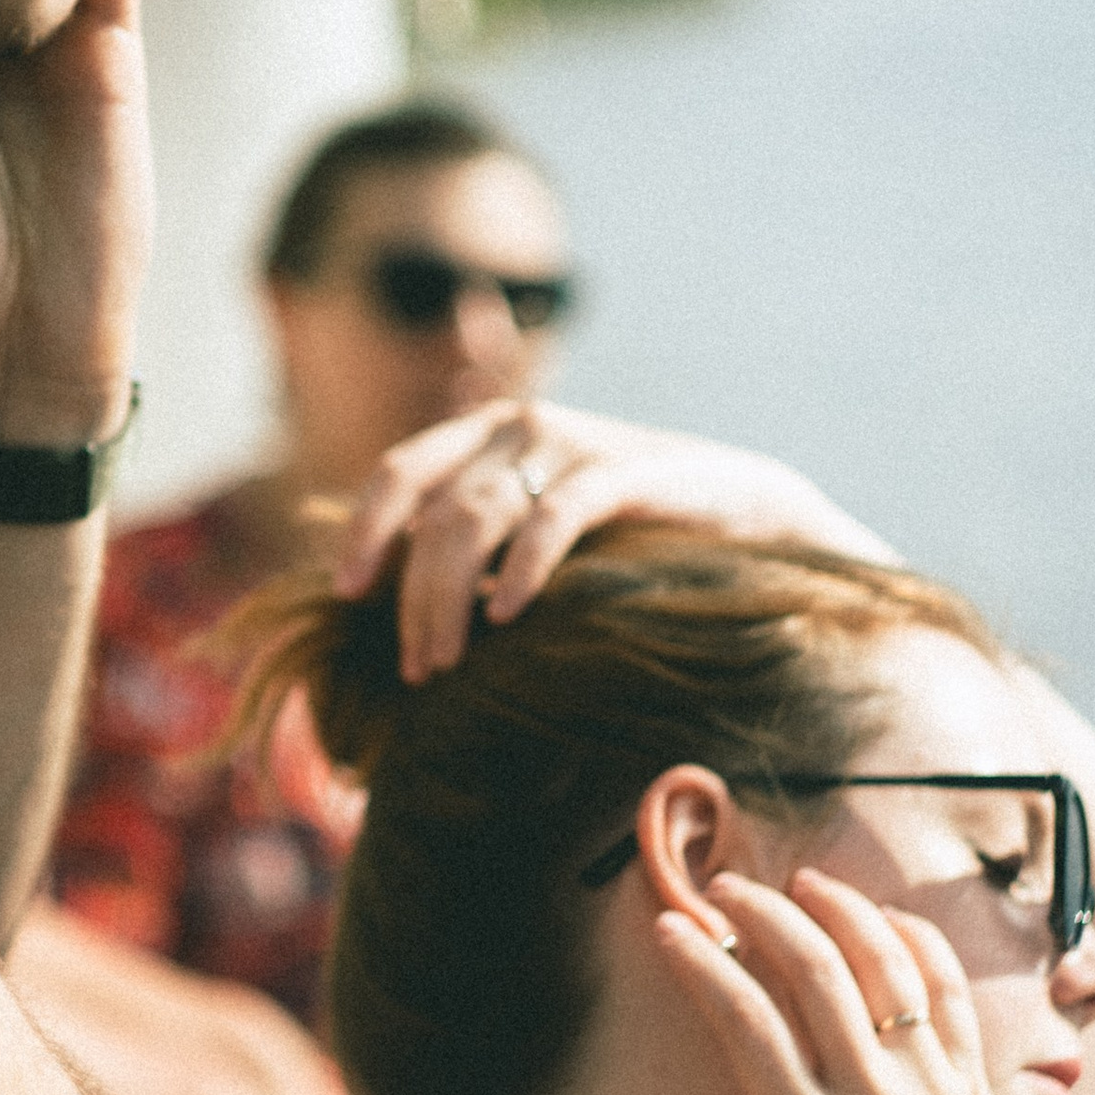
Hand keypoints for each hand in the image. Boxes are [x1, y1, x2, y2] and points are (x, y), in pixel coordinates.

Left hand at [332, 400, 896, 681]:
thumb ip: (476, 542)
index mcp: (485, 434)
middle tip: (416, 668)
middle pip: (431, 512)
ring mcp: (570, 443)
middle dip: (412, 596)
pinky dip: (522, 568)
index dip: (366, 531)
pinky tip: (508, 616)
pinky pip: (553, 517)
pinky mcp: (624, 471)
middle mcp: (519, 426)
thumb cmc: (629, 534)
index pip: (398, 472)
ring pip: (475, 519)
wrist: (747, 512)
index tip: (347, 594)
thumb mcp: (537, 528)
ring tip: (447, 664)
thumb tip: (397, 607)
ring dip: (449, 600)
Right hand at [658, 868, 1072, 1094]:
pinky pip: (946, 990)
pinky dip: (916, 940)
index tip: (668, 929)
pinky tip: (887, 920)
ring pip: (884, 962)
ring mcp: (931, 1083)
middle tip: (724, 890)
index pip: (746, 1023)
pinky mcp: (974, 1084)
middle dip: (761, 912)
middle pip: (813, 969)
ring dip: (838, 908)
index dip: (702, 963)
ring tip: (800, 882)